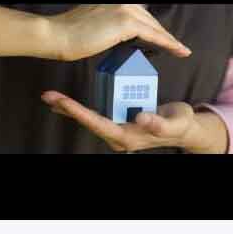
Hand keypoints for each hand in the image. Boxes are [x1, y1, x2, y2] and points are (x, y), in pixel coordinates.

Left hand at [41, 91, 196, 151]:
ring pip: (89, 119)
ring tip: (51, 97)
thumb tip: (140, 118)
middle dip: (68, 109)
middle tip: (48, 96)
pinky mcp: (117, 121)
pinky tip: (66, 103)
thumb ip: (158, 124)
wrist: (183, 128)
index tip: (64, 102)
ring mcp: (117, 130)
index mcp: (128, 137)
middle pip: (88, 122)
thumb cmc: (180, 125)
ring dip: (69, 109)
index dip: (80, 113)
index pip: (99, 124)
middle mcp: (118, 136)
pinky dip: (79, 109)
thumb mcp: (174, 123)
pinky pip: (95, 115)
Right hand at [47, 4, 190, 61]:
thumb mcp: (92, 23)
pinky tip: (178, 50)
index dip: (152, 26)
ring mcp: (124, 9)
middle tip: (175, 46)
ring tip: (180, 50)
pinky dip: (168, 43)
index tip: (162, 36)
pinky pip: (153, 34)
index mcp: (113, 0)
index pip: (139, 14)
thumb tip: (115, 35)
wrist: (58, 35)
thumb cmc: (68, 34)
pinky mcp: (126, 22)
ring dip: (169, 39)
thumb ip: (107, 24)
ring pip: (154, 26)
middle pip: (149, 19)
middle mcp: (121, 1)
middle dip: (162, 33)